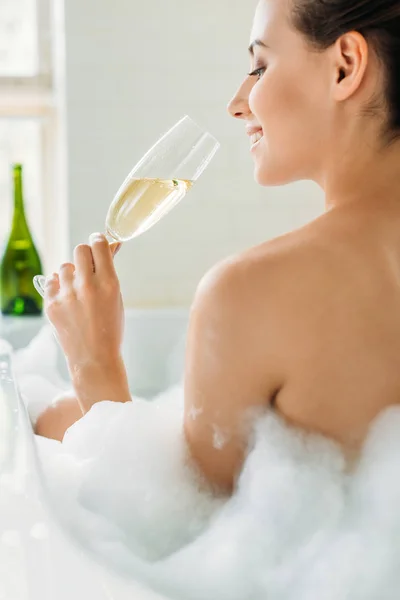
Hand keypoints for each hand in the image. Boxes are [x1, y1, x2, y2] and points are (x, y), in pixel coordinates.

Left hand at [44, 233, 123, 369]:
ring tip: (78, 291)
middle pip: (80, 250)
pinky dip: (58, 286)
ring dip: (71, 274)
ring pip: (65, 266)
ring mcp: (67, 295)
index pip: (99, 245)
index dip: (99, 241)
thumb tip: (110, 246)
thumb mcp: (117, 298)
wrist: (94, 358)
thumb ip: (110, 271)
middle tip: (88, 267)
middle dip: (85, 255)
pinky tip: (67, 298)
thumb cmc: (110, 329)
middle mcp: (87, 286)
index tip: (98, 243)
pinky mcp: (51, 304)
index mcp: (109, 283)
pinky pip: (51, 281)